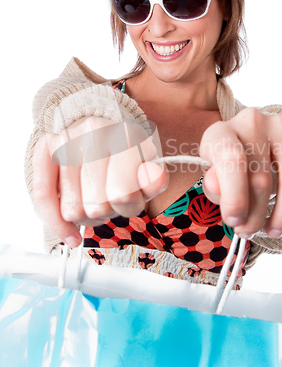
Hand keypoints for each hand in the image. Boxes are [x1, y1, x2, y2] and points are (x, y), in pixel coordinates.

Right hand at [32, 116, 166, 247]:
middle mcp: (94, 131)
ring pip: (71, 210)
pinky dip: (58, 224)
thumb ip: (154, 179)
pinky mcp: (45, 147)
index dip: (129, 205)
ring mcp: (66, 138)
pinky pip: (42, 196)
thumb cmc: (127, 158)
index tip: (131, 198)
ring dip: (86, 216)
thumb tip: (153, 177)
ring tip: (95, 200)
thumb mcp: (149, 169)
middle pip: (97, 206)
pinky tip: (72, 235)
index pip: (122, 194)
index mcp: (127, 135)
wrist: (102, 130)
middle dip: (107, 211)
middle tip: (111, 199)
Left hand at [200, 108, 281, 238]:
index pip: (231, 160)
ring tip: (274, 230)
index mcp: (221, 132)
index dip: (235, 197)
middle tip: (250, 233)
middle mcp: (252, 120)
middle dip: (257, 215)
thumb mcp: (214, 179)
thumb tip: (220, 191)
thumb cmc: (228, 169)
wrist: (249, 145)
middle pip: (262, 176)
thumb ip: (215, 186)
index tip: (234, 222)